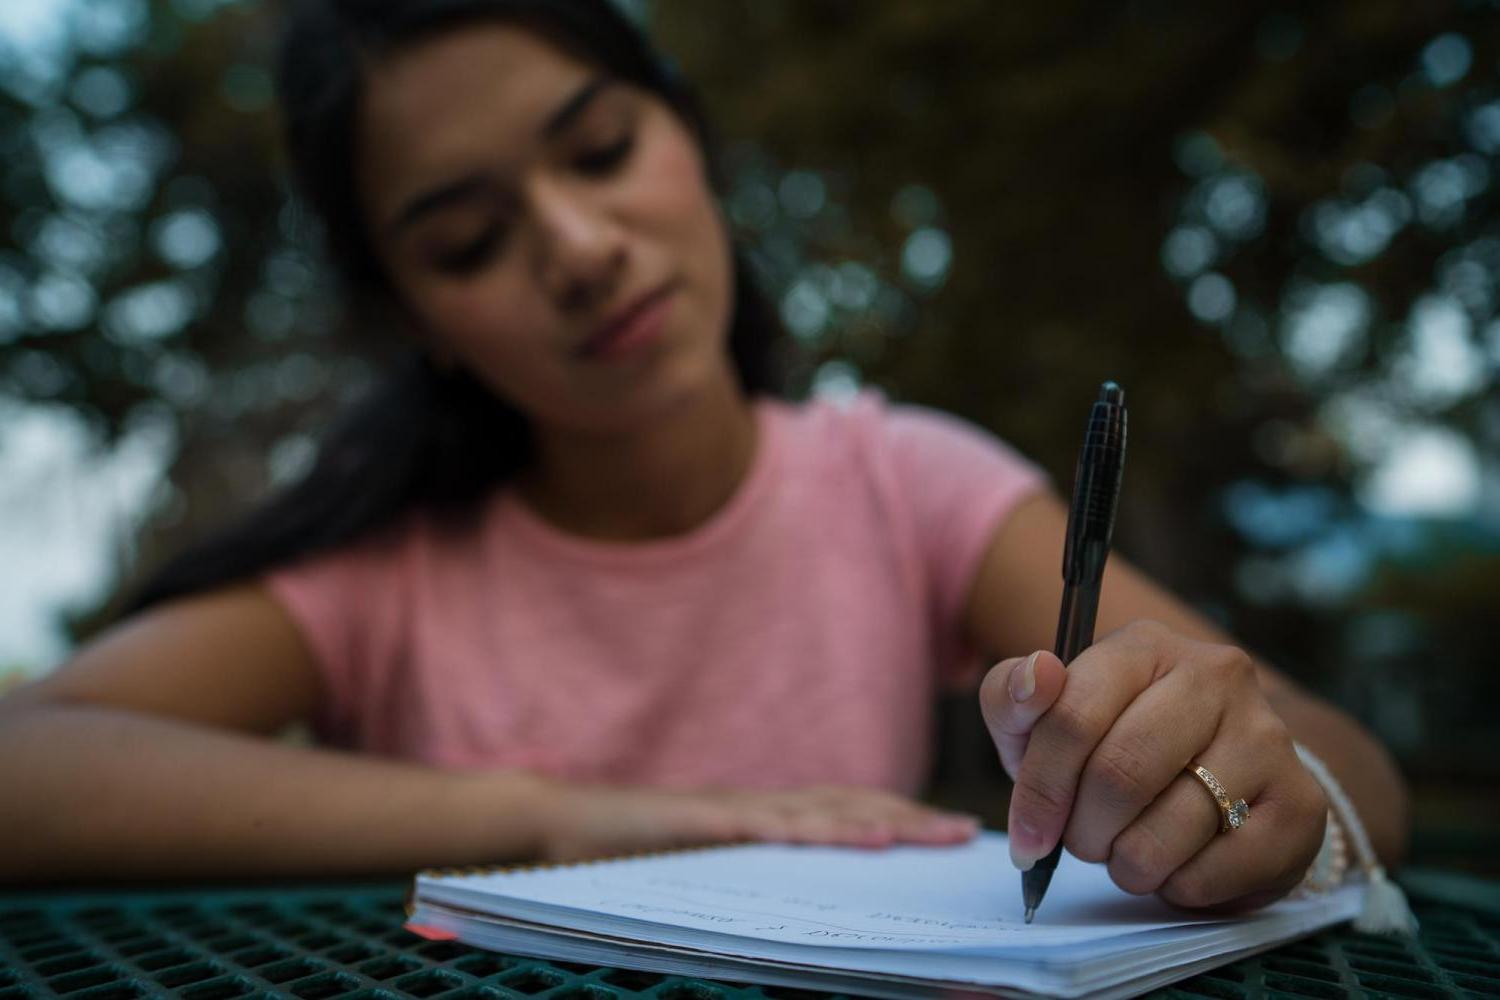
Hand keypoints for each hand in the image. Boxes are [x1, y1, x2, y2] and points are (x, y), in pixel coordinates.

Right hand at [537, 782, 980, 862]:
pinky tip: (858, 837)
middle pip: (848, 807)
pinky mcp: (704, 821)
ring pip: (821, 811)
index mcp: (764, 821)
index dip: (900, 822)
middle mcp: (759, 808)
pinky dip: (818, 830)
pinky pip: (770, 825)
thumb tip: (811, 911)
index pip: (846, 816)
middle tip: (965, 834)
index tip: (951, 835)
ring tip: (929, 835)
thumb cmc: (632, 854)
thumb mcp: (708, 871)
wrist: (561, 823)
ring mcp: (734, 811)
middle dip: (910, 820)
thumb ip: (755, 877)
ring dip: (880, 821)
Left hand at [979, 619, 1326, 910]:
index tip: (1027, 836)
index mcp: (1145, 646)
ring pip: (1169, 829)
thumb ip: (1013, 696)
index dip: (1040, 788)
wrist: (1224, 775)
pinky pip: (1217, 870)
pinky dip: (1179, 888)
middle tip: (1083, 844)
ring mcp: (1267, 735)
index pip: (1072, 715)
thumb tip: (1037, 674)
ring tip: (1128, 855)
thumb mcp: (1044, 718)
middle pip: (1120, 774)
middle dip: (1084, 830)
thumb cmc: (1113, 745)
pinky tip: (1176, 868)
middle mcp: (1216, 675)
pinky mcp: (1300, 802)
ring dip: (1129, 863)